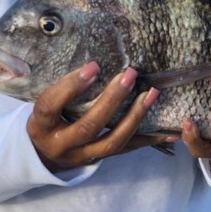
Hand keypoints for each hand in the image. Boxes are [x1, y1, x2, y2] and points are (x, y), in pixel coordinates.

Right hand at [27, 62, 165, 170]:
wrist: (43, 152)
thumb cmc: (47, 115)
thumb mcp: (44, 100)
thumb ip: (61, 83)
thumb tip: (89, 52)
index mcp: (41, 125)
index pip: (51, 105)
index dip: (71, 86)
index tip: (93, 66)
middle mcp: (61, 144)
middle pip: (88, 125)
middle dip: (112, 100)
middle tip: (129, 74)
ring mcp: (83, 155)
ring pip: (111, 141)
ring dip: (134, 117)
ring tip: (151, 93)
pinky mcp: (101, 159)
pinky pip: (127, 150)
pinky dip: (148, 139)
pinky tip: (168, 132)